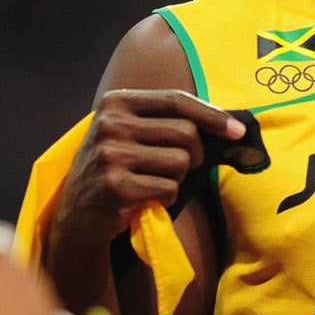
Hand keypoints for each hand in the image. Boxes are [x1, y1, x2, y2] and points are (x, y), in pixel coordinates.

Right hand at [50, 89, 243, 252]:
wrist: (77, 214)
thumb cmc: (116, 170)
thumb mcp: (129, 134)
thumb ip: (166, 122)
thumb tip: (228, 123)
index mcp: (116, 102)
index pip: (176, 100)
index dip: (212, 115)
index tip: (237, 131)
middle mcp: (110, 123)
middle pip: (185, 133)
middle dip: (193, 155)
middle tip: (178, 169)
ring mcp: (110, 154)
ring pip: (180, 162)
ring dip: (176, 179)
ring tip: (152, 183)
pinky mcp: (116, 186)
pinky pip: (168, 188)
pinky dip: (166, 197)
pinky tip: (145, 199)